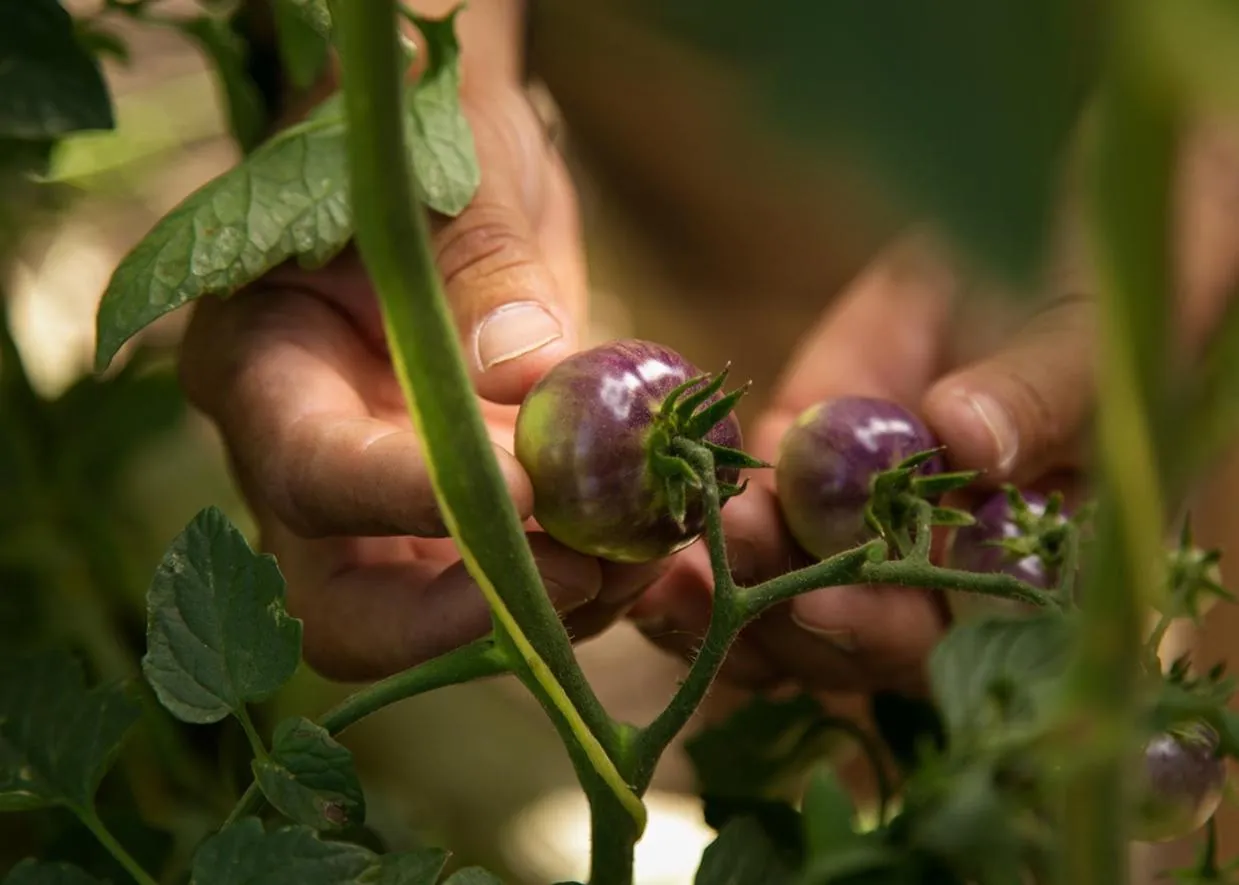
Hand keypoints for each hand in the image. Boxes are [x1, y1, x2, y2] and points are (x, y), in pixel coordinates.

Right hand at [178, 1, 661, 682]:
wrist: (465, 161)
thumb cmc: (435, 138)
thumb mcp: (460, 176)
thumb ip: (485, 265)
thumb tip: (526, 374)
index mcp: (264, 366)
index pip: (311, 472)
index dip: (410, 502)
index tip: (531, 493)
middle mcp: (309, 458)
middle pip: (345, 606)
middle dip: (463, 618)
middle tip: (585, 570)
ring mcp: (386, 500)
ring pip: (440, 619)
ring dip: (551, 609)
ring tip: (648, 545)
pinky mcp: (465, 511)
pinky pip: (515, 587)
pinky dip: (589, 586)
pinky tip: (655, 545)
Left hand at [628, 134, 1238, 695]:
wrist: (1020, 244)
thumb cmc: (1087, 298)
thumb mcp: (1081, 340)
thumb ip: (1039, 398)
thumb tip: (968, 442)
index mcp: (1017, 571)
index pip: (951, 636)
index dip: (883, 630)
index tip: (819, 601)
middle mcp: (929, 575)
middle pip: (846, 641)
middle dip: (775, 617)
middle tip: (708, 579)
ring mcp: (849, 532)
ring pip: (778, 607)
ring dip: (718, 600)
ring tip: (659, 572)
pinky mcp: (786, 480)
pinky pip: (736, 535)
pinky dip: (689, 548)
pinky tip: (639, 546)